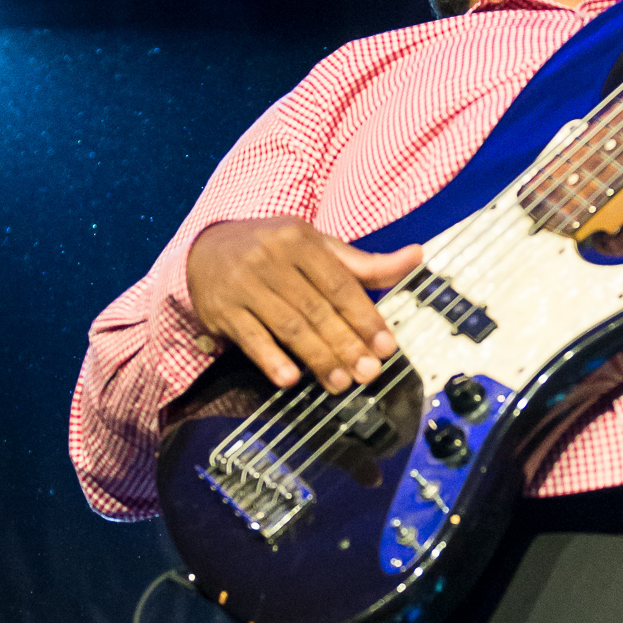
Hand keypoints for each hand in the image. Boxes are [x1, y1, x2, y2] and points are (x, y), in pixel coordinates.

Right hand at [186, 219, 420, 391]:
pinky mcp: (222, 309)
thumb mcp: (316, 247)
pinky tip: (290, 379)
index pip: (340, 285)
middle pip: (316, 309)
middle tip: (369, 373)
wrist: (206, 250)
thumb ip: (363, 264)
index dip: (365, 318)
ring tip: (341, 383)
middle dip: (346, 344)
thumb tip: (415, 256)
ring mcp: (244, 284)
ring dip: (318, 358)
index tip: (385, 346)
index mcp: (299, 240)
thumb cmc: (273, 251)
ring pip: (288, 326)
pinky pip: (251, 338)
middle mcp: (270, 258)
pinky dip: (271, 360)